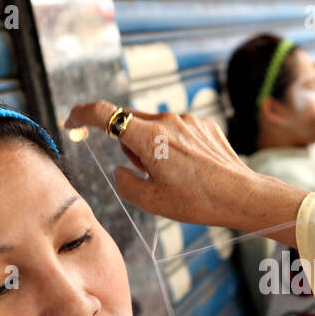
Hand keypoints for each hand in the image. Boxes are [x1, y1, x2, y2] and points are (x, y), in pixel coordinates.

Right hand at [65, 101, 301, 239]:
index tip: (72, 121)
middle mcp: (167, 121)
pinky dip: (174, 145)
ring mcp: (188, 120)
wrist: (241, 195)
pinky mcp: (205, 124)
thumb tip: (121, 170)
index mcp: (148, 137)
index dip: (82, 114)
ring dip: (152, 145)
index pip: (104, 114)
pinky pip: (178, 129)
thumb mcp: (150, 201)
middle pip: (131, 122)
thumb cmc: (196, 201)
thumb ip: (125, 183)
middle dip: (128, 143)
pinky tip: (190, 168)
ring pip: (155, 126)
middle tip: (144, 172)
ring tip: (172, 175)